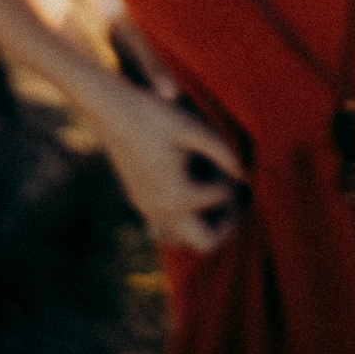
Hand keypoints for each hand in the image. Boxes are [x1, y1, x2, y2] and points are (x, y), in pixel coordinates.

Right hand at [88, 78, 245, 253]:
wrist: (111, 111)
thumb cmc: (154, 115)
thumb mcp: (193, 127)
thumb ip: (222, 151)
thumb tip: (243, 172)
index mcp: (178, 195)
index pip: (224, 198)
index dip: (235, 177)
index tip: (234, 160)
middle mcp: (161, 211)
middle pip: (205, 242)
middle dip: (226, 224)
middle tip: (238, 199)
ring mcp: (147, 209)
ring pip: (182, 239)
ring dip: (203, 223)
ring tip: (215, 196)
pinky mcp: (138, 201)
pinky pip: (165, 228)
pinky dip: (183, 218)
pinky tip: (191, 191)